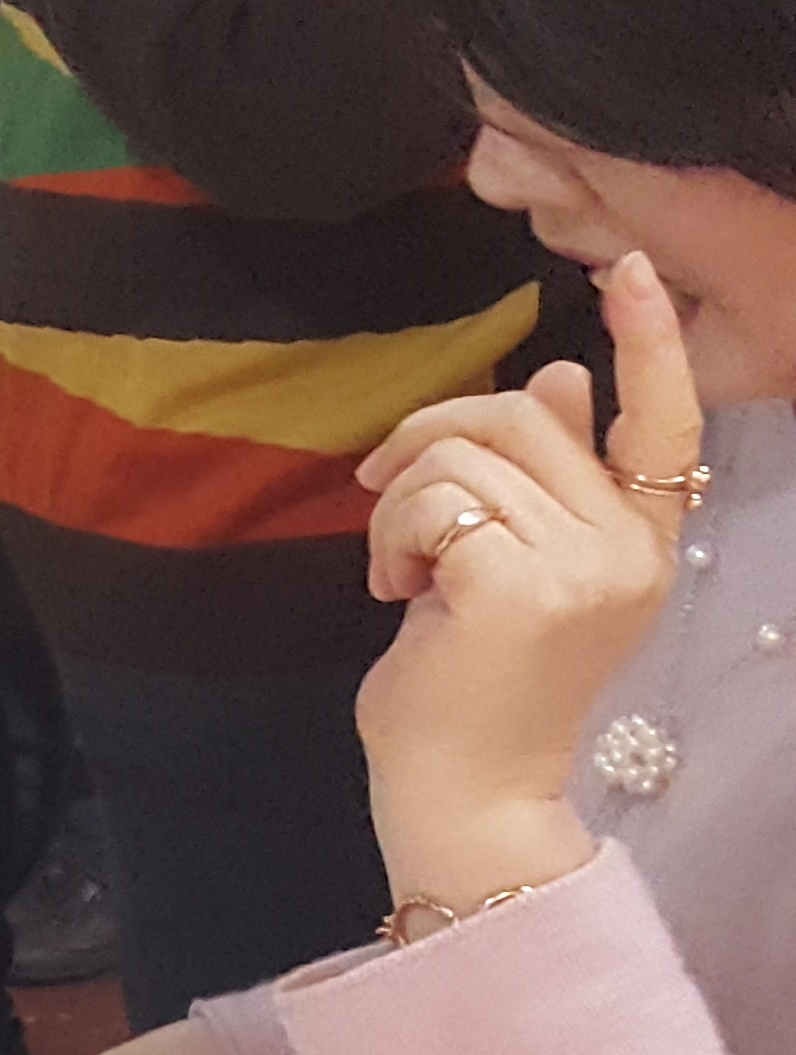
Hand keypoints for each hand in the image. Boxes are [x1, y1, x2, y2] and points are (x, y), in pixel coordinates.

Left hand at [352, 250, 695, 907]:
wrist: (469, 785)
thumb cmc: (480, 675)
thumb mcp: (522, 563)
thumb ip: (549, 474)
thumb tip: (564, 376)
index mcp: (643, 538)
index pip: (664, 421)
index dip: (648, 341)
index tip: (629, 269)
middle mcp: (631, 548)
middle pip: (520, 413)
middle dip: (430, 441)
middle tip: (393, 504)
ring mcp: (583, 566)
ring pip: (463, 450)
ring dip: (401, 501)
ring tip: (405, 571)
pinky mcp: (517, 583)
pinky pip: (431, 495)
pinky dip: (389, 534)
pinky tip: (397, 592)